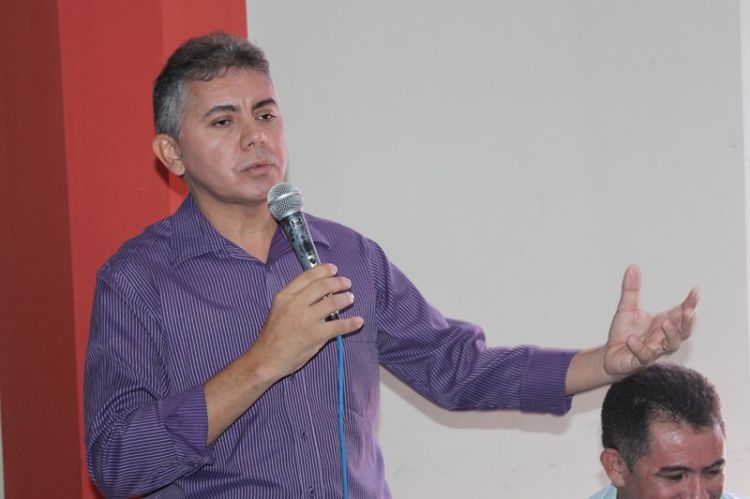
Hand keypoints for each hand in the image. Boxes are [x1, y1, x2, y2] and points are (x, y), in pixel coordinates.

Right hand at [250, 263, 363, 378]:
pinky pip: (339, 326)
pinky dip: (352, 323)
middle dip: (338, 282)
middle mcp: (296, 304)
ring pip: (333, 303)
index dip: (324, 270)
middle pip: (323, 286)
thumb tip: (319, 288)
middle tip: (347, 283)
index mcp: (285, 295)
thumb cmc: (272, 334)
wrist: (266, 359)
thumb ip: (295, 297)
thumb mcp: (278, 308)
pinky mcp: (316, 335)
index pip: (308, 276)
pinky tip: (358, 321)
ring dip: (345, 299)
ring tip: (350, 298)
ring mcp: (306, 320)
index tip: (334, 269)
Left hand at [603, 264, 698, 376]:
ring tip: (665, 322)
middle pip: (683, 331)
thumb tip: (633, 267)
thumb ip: (631, 289)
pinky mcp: (639, 361)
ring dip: (670, 334)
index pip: (680, 313)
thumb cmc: (623, 333)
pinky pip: (644, 356)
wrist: (609, 355)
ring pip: (670, 345)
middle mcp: (662, 337)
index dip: (689, 303)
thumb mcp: (626, 308)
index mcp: (662, 323)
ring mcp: (653, 350)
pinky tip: (632, 339)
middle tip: (688, 311)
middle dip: (688, 322)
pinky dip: (639, 347)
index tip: (696, 291)